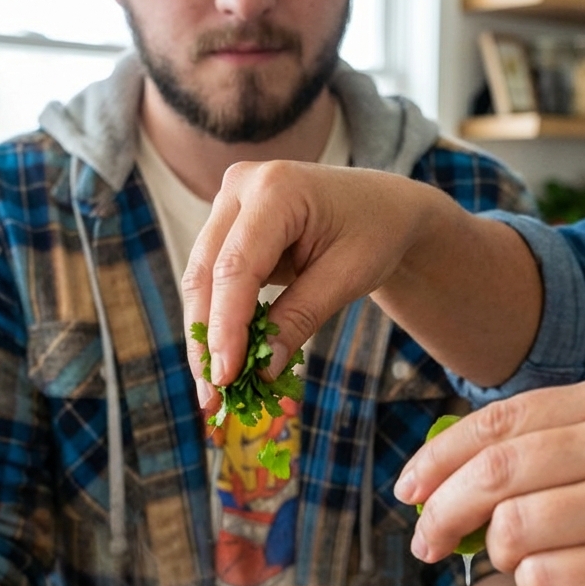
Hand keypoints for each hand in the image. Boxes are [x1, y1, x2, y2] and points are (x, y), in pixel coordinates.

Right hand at [181, 160, 446, 406]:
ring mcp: (229, 205)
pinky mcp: (227, 229)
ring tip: (212, 391)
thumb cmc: (375, 234)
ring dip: (204, 338)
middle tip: (212, 397)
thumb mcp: (347, 277)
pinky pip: (212, 282)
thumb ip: (301, 318)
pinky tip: (222, 365)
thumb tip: (263, 371)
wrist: (384, 207)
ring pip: (200, 281)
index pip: (236, 267)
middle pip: (206, 273)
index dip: (226, 326)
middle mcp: (241, 187)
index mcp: (276, 189)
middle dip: (206, 340)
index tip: (226, 377)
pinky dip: (217, 324)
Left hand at [395, 373, 584, 585]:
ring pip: (512, 528)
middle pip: (494, 472)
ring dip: (498, 555)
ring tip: (521, 562)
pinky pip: (543, 577)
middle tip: (423, 541)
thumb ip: (548, 450)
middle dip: (441, 511)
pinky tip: (564, 582)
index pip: (499, 421)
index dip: (438, 457)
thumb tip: (443, 474)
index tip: (407, 488)